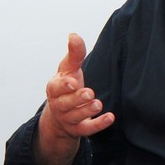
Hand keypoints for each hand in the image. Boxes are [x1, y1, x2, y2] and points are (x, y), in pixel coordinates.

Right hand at [36, 34, 114, 164]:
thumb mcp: (68, 69)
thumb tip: (74, 35)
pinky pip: (87, 130)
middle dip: (77, 99)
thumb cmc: (66, 87)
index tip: (73, 82)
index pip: (56, 88)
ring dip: (86, 111)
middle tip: (90, 93)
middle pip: (65, 104)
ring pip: (76, 117)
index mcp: (54, 89)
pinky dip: (98, 124)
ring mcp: (68, 119)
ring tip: (98, 104)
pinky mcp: (78, 130)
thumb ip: (74, 54)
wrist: (61, 115)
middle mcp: (59, 105)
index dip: (64, 86)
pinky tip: (110, 117)